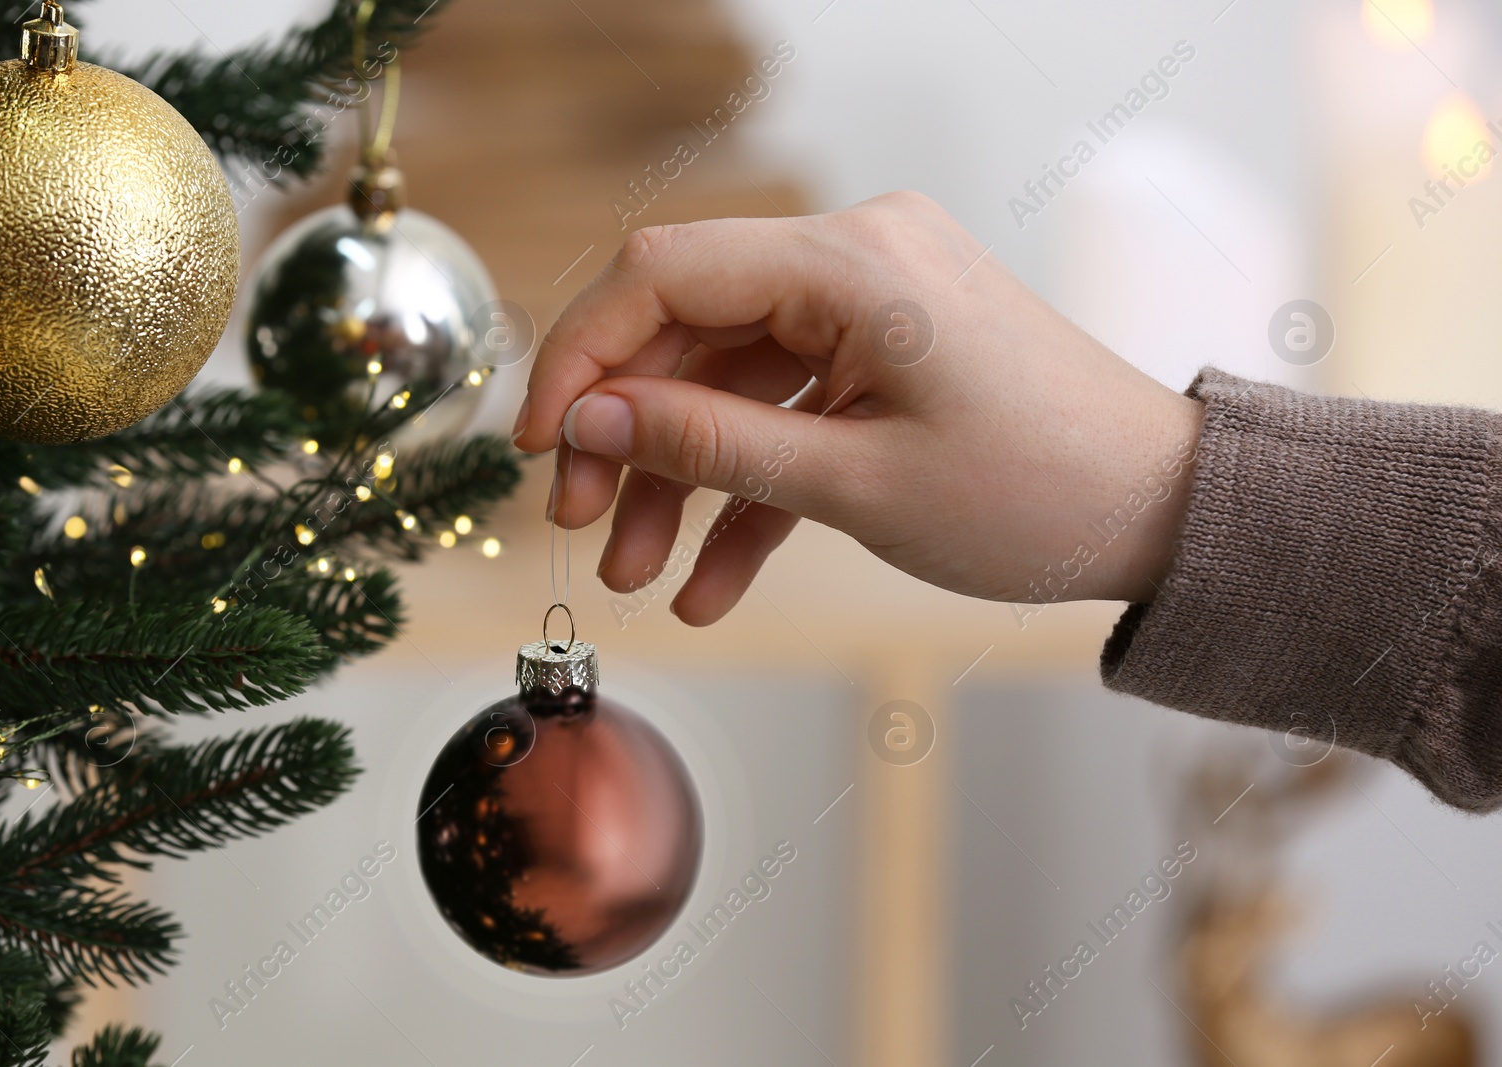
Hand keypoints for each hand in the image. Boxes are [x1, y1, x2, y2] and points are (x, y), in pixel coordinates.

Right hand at [513, 192, 1203, 625]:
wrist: (1159, 513)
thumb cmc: (1033, 494)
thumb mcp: (852, 485)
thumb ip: (706, 445)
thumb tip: (583, 424)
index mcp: (850, 260)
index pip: (662, 272)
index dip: (580, 356)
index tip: (538, 446)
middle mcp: (854, 257)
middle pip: (689, 330)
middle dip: (629, 437)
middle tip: (583, 529)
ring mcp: (870, 304)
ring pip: (731, 381)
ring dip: (683, 479)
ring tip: (641, 577)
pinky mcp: (885, 353)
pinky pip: (790, 410)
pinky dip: (750, 489)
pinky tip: (709, 582)